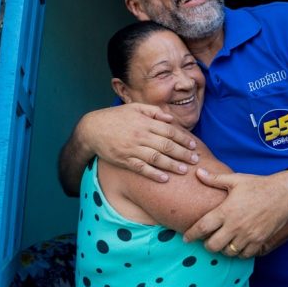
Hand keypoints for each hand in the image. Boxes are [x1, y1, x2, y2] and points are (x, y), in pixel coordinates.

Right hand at [84, 103, 199, 181]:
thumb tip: (170, 119)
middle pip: (166, 146)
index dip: (183, 138)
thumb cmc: (116, 117)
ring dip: (172, 165)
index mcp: (145, 122)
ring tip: (184, 170)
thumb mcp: (134, 108)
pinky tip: (165, 179)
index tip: (193, 145)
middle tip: (195, 159)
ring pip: (156, 158)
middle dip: (183, 153)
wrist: (92, 129)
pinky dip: (154, 174)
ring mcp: (132, 149)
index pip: (169, 131)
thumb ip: (153, 112)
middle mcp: (140, 135)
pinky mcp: (124, 160)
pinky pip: (141, 168)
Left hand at [182, 168, 287, 257]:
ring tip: (222, 242)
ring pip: (228, 252)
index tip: (186, 238)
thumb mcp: (236, 180)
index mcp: (226, 211)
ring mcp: (248, 235)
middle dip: (206, 245)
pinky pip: (244, 255)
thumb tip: (198, 173)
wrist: (284, 193)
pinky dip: (238, 252)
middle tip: (206, 240)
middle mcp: (235, 226)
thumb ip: (215, 179)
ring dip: (222, 249)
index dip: (191, 235)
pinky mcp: (259, 241)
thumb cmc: (259, 185)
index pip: (203, 228)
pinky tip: (237, 245)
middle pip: (213, 245)